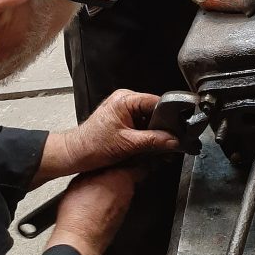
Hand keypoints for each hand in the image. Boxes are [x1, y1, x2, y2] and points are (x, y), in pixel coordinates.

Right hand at [46, 167, 138, 254]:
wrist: (78, 241)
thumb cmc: (79, 210)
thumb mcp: (82, 179)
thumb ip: (96, 169)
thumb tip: (99, 165)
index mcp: (123, 178)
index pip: (139, 164)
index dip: (133, 159)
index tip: (127, 157)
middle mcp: (129, 194)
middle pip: (130, 178)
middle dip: (120, 175)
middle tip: (107, 173)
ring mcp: (125, 209)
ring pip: (123, 193)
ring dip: (114, 190)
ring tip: (97, 190)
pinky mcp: (118, 222)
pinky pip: (116, 207)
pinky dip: (109, 204)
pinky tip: (96, 205)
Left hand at [59, 90, 180, 174]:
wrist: (75, 154)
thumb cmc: (93, 146)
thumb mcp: (128, 144)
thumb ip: (153, 141)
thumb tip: (174, 140)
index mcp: (125, 99)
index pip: (156, 102)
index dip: (169, 116)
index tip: (179, 128)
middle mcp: (125, 99)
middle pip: (153, 110)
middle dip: (161, 126)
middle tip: (170, 140)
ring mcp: (123, 108)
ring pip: (147, 118)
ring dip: (153, 132)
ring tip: (157, 145)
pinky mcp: (121, 118)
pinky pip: (140, 123)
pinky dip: (145, 134)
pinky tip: (148, 144)